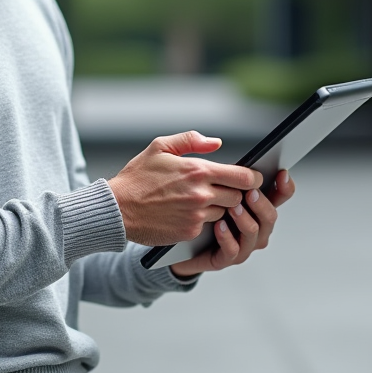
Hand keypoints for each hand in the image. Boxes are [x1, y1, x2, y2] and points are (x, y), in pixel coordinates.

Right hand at [107, 131, 262, 245]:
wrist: (117, 209)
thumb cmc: (137, 177)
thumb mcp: (159, 147)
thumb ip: (191, 140)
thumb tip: (217, 143)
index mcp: (198, 170)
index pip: (243, 177)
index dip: (253, 178)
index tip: (253, 178)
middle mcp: (201, 194)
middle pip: (239, 197)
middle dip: (236, 193)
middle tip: (227, 189)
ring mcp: (197, 215)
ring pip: (225, 212)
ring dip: (220, 207)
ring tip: (204, 200)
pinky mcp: (190, 232)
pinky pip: (209, 226)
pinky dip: (205, 220)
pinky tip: (190, 213)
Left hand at [169, 169, 296, 276]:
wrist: (173, 239)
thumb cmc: (191, 206)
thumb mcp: (204, 181)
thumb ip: (209, 161)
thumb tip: (216, 142)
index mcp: (254, 206)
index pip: (279, 196)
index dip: (284, 186)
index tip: (281, 173)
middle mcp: (254, 226)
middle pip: (271, 216)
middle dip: (262, 203)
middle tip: (250, 192)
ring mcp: (242, 244)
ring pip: (256, 234)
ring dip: (246, 220)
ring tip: (233, 208)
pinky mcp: (224, 259)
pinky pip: (233, 251)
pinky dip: (228, 238)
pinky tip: (219, 225)